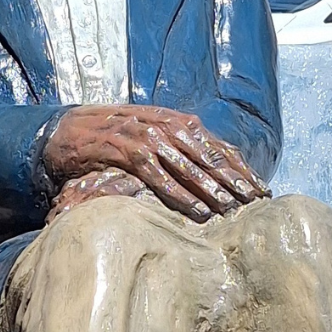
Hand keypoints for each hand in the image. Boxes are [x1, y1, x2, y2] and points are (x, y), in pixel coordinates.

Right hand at [43, 105, 270, 221]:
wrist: (70, 129)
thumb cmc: (115, 137)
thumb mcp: (151, 136)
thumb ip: (179, 147)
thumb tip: (213, 167)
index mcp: (177, 120)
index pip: (218, 146)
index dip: (241, 169)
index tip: (261, 190)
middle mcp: (166, 124)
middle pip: (209, 155)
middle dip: (234, 180)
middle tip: (255, 202)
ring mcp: (146, 136)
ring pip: (187, 165)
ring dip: (211, 188)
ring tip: (231, 209)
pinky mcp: (125, 150)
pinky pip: (158, 175)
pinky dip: (178, 194)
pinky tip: (195, 210)